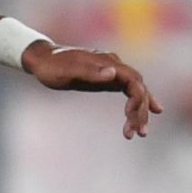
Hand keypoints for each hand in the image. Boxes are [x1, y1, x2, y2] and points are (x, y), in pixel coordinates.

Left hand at [25, 42, 163, 137]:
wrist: (43, 59)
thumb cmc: (53, 66)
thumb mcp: (67, 70)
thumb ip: (90, 72)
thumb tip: (113, 73)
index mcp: (108, 62)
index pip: (133, 81)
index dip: (137, 99)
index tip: (130, 117)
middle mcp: (115, 65)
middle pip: (138, 88)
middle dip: (141, 111)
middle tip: (140, 133)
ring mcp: (112, 71)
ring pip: (135, 91)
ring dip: (140, 111)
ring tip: (141, 133)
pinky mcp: (107, 79)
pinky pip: (128, 91)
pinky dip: (138, 102)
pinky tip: (148, 113)